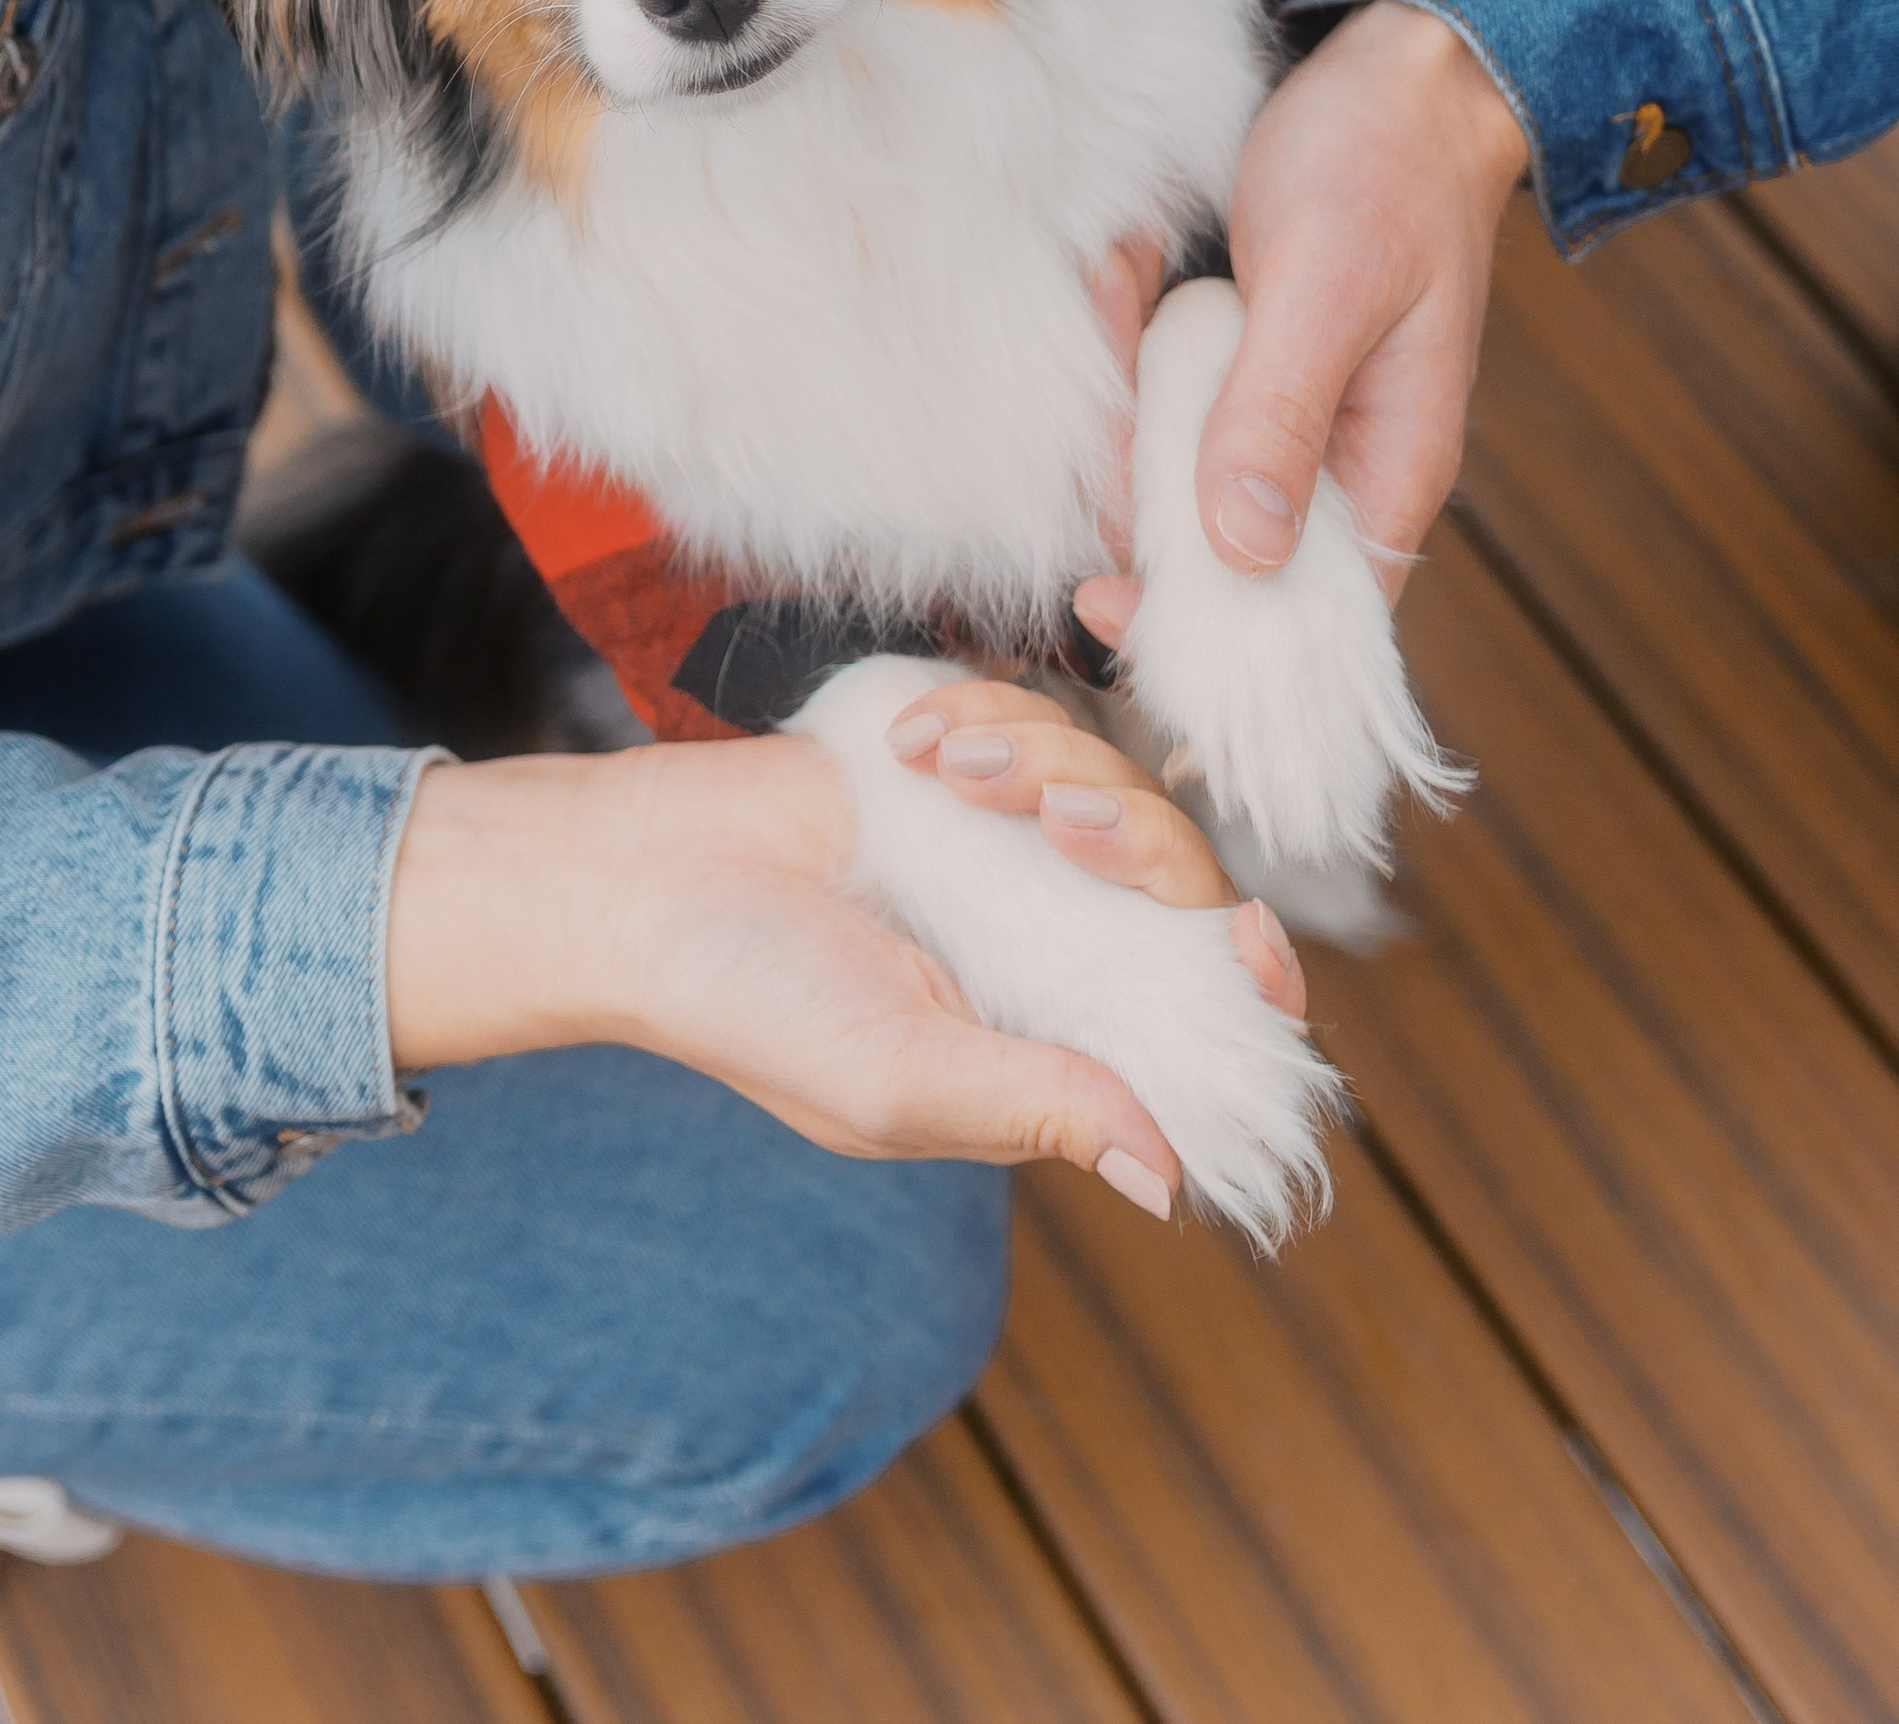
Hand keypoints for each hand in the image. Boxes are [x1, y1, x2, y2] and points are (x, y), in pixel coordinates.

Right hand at [387, 724, 1207, 1214]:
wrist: (648, 875)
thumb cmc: (755, 1006)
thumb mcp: (898, 1080)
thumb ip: (1037, 1107)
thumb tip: (1170, 1180)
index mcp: (1051, 1043)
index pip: (1195, 1025)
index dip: (1249, 987)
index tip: (1251, 937)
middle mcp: (1049, 944)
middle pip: (1180, 886)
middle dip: (1141, 843)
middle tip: (1058, 823)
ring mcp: (1011, 850)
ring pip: (1119, 786)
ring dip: (1045, 765)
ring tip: (947, 772)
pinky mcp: (968, 765)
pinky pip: (1043, 718)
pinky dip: (991, 720)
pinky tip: (916, 745)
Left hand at [1076, 0, 1525, 640]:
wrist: (1400, 68)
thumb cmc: (1387, 167)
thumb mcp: (1327, 286)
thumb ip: (1283, 413)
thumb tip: (1244, 548)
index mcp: (1388, 475)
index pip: (1301, 617)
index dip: (1204, 627)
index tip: (1104, 594)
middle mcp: (1336, 464)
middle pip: (1211, 548)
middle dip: (1133, 470)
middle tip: (1111, 356)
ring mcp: (1284, 415)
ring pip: (1167, 463)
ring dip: (1121, 384)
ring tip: (1121, 273)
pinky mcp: (1243, 365)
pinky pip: (1161, 390)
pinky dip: (1128, 334)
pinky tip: (1127, 260)